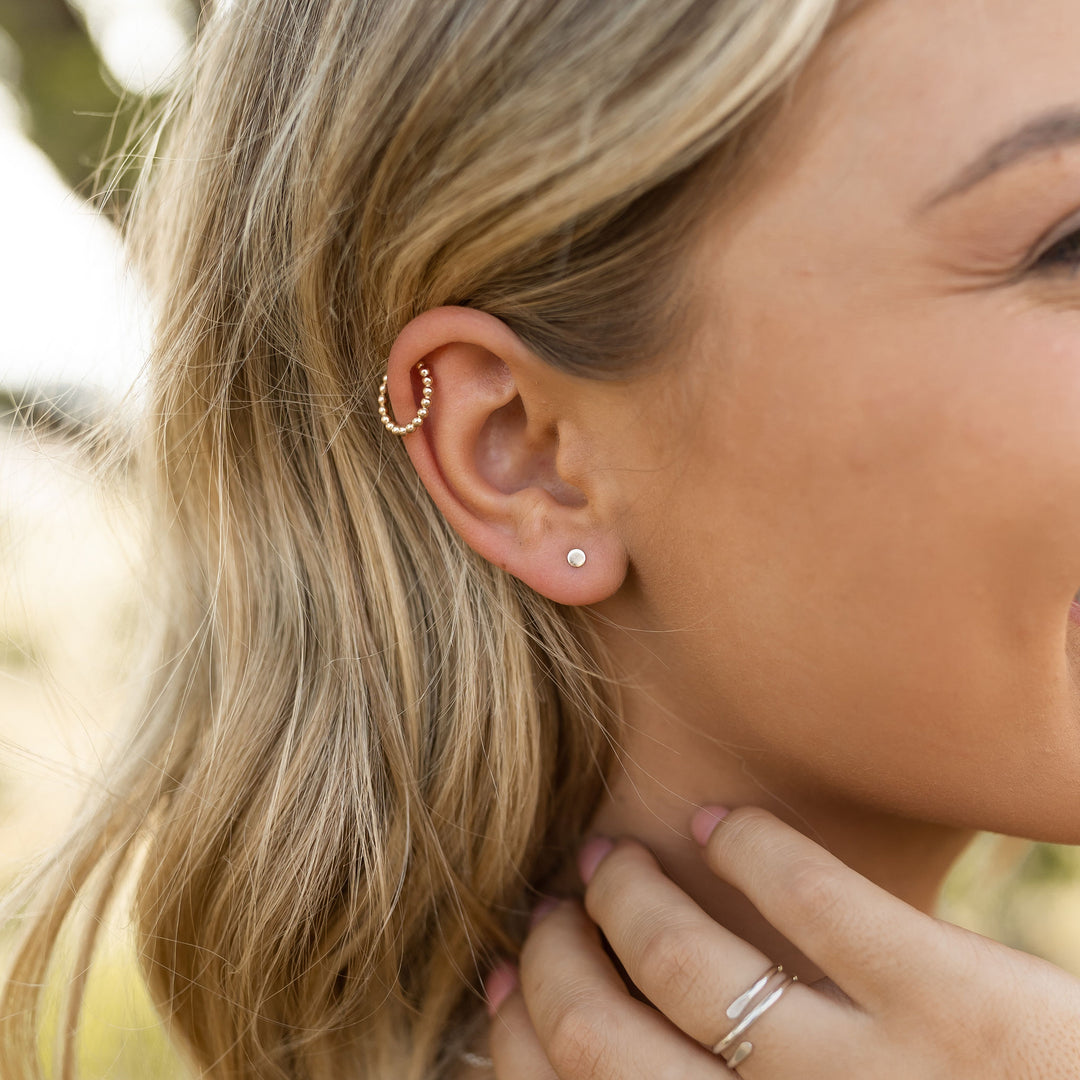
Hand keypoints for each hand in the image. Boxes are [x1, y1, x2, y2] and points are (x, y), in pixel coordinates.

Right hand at [484, 806, 1079, 1078]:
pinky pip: (808, 898)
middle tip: (551, 909)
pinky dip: (745, 845)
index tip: (508, 977)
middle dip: (551, 957)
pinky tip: (718, 822)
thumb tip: (599, 1032)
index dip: (518, 1035)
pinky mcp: (959, 1010)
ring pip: (681, 959)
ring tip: (610, 858)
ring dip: (624, 890)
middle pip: (600, 1034)